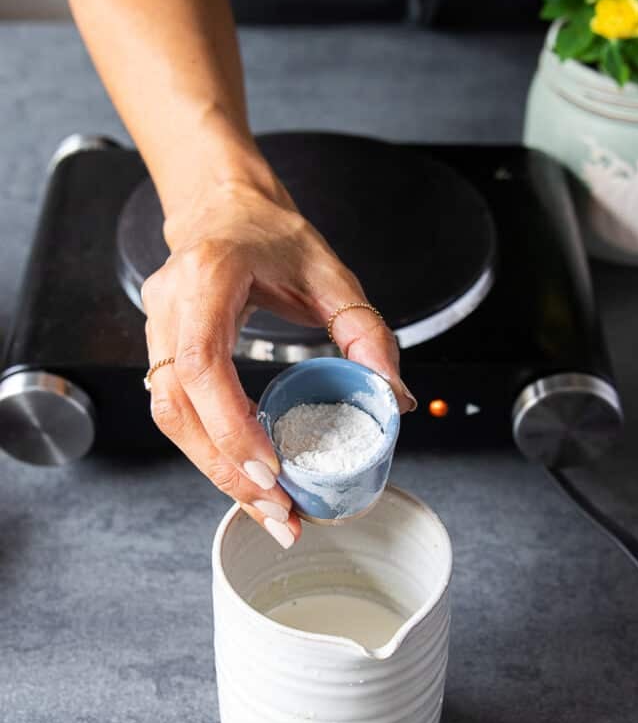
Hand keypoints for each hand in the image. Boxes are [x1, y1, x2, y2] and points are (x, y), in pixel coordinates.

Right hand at [141, 162, 416, 547]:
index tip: (271, 468)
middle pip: (178, 405)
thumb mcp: (330, 273)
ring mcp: (157, 329)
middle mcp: (170, 305)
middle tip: (279, 512)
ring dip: (217, 471)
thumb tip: (395, 397)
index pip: (203, 360)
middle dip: (227, 468)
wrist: (224, 210)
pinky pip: (176, 412)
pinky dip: (211, 453)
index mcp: (210, 275)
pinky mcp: (160, 352)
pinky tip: (247, 480)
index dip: (231, 422)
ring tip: (268, 510)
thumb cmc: (272, 236)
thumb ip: (363, 331)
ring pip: (170, 417)